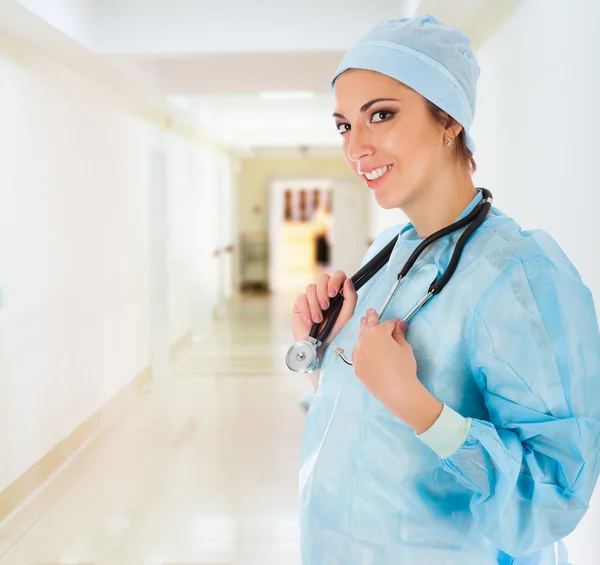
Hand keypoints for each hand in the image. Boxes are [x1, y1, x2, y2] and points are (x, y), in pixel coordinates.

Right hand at [292, 271, 356, 346]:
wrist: (316, 345)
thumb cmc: (333, 332)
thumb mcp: (346, 316)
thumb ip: (351, 298)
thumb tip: (348, 281)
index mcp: (338, 293)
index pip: (337, 275)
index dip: (335, 280)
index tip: (333, 293)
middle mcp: (325, 292)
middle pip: (322, 278)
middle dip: (322, 293)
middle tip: (325, 307)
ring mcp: (312, 296)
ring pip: (310, 287)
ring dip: (314, 305)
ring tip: (318, 319)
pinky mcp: (300, 303)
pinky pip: (301, 298)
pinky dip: (305, 310)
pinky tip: (309, 320)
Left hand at [352, 309, 442, 432]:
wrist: (397, 390)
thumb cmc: (404, 366)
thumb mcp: (405, 347)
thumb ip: (400, 334)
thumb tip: (399, 325)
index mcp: (378, 332)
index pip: (387, 323)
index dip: (394, 323)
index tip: (398, 323)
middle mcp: (364, 340)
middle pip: (368, 326)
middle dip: (370, 318)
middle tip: (370, 312)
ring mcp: (358, 353)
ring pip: (360, 338)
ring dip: (363, 331)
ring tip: (363, 324)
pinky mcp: (356, 366)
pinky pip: (357, 353)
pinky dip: (360, 348)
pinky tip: (362, 348)